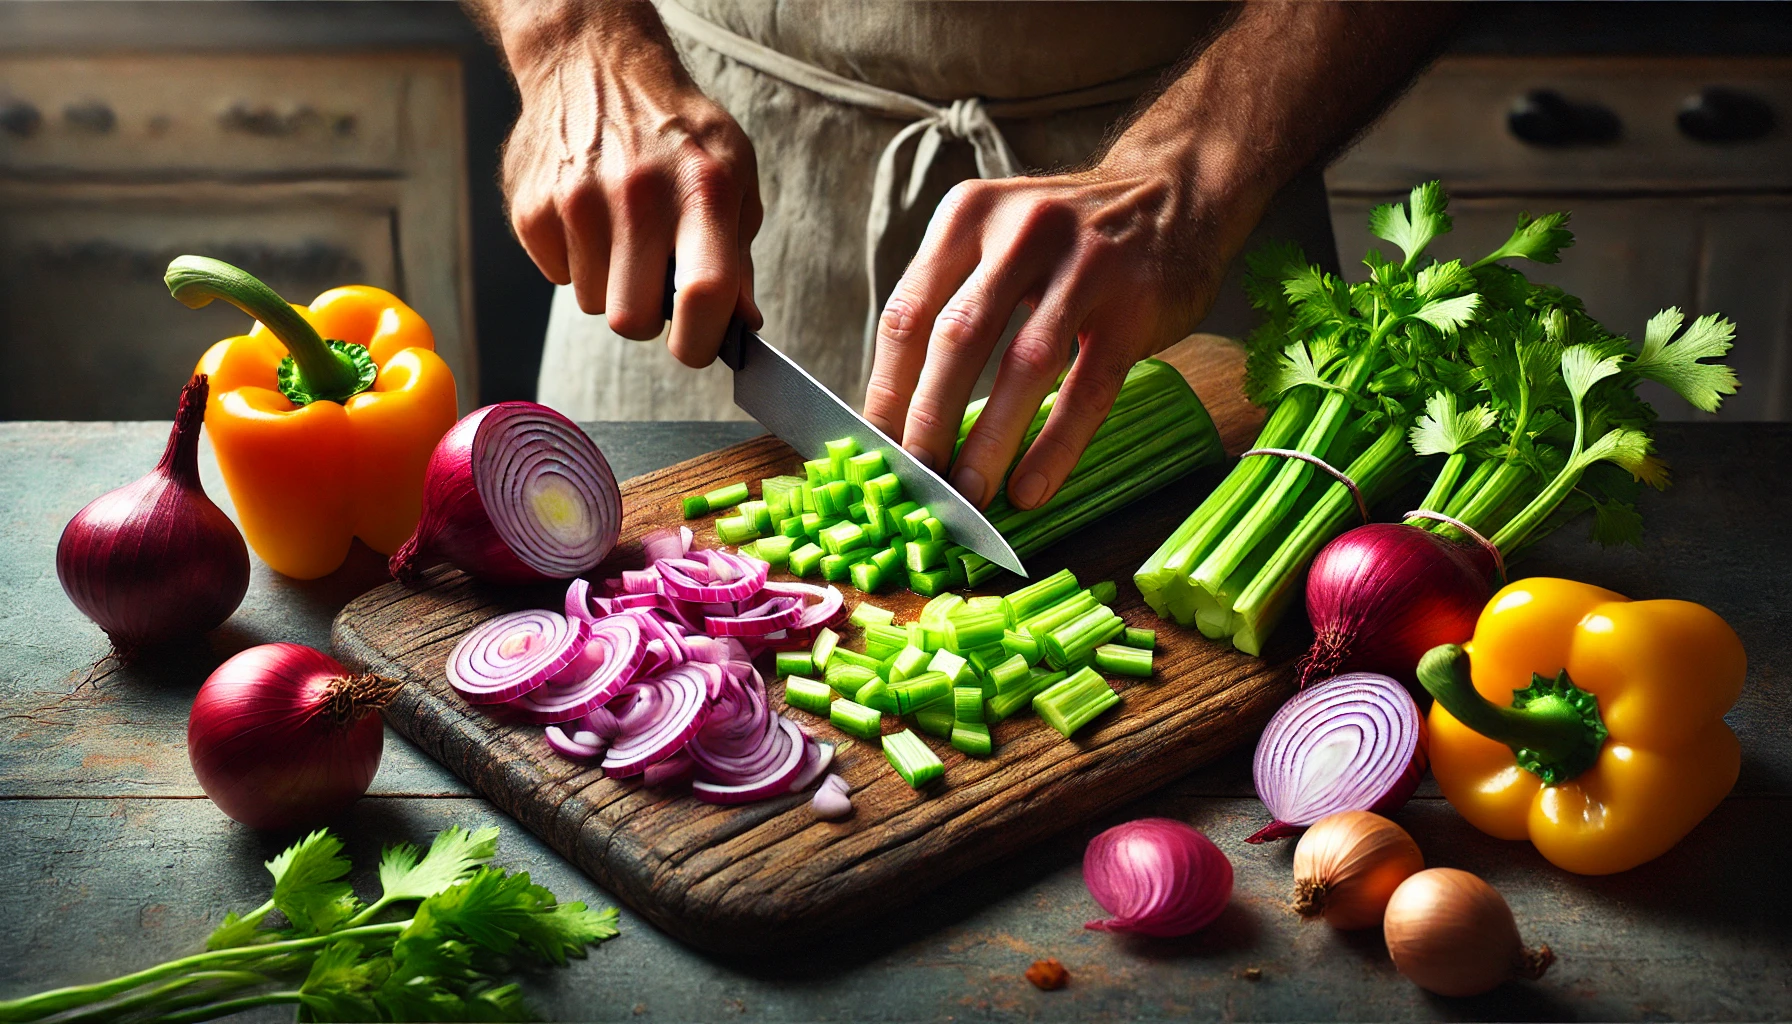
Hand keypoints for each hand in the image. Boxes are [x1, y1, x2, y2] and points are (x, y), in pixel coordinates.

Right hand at [496, 1, 761, 365]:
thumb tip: (742, 323)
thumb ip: (739, 253)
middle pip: (632, 320)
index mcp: (701, 189)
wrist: (594, 63)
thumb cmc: (676, 130)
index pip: (704, 294)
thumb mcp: (732, 173)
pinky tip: (588, 215)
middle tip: (655, 283)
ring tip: (622, 231)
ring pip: (594, 304)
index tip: (697, 344)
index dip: (701, 340)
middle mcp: (637, 195)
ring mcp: (576, 201)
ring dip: (611, 284)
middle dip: (648, 318)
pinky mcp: (531, 207)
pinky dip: (576, 261)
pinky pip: (558, 276)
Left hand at [862, 161, 1242, 509]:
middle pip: (956, 339)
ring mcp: (1084, 266)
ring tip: (967, 494)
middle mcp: (1019, 233)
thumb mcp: (998, 237)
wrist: (1175, 190)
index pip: (907, 314)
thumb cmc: (1069, 237)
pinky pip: (1088, 388)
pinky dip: (1055, 445)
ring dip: (989, 441)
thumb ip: (952, 299)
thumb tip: (901, 408)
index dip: (886, 390)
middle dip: (928, 421)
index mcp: (968, 217)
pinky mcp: (1134, 306)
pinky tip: (1031, 487)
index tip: (875, 450)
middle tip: (914, 480)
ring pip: (1023, 366)